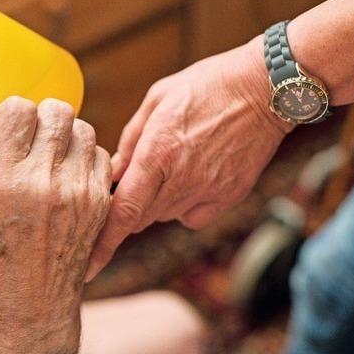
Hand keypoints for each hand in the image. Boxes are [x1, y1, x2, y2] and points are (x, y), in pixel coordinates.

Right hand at [0, 97, 111, 353]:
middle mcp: (43, 181)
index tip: (11, 128)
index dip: (12, 113)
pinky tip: (70, 174)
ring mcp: (78, 191)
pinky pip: (101, 155)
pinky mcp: (101, 203)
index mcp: (1, 179)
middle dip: (42, 118)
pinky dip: (85, 157)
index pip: (18, 108)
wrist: (31, 304)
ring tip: (53, 155)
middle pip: (57, 110)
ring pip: (83, 128)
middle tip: (34, 137)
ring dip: (66, 136)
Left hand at [86, 37, 292, 280]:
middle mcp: (181, 180)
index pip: (123, 211)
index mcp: (157, 154)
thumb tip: (112, 174)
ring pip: (164, 216)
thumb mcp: (157, 100)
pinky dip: (183, 206)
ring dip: (155, 201)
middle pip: (140, 217)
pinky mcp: (228, 197)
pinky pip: (191, 217)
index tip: (88, 266)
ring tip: (169, 163)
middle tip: (133, 177)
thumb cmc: (205, 86)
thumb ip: (130, 140)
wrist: (265, 88)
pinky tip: (191, 176)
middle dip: (128, 205)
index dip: (103, 242)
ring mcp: (207, 191)